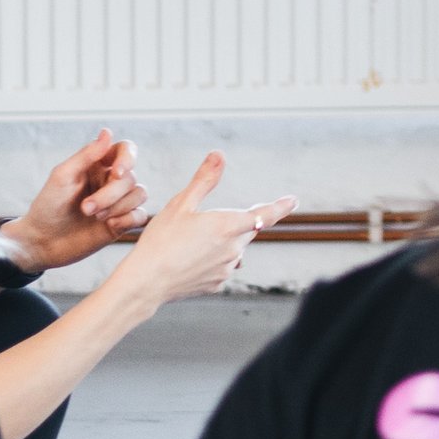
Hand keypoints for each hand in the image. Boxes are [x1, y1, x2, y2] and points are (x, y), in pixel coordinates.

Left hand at [4, 130, 147, 274]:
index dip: (127, 158)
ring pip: (139, 194)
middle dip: (110, 195)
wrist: (42, 242)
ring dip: (118, 206)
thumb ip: (86, 155)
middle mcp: (110, 181)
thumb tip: (108, 132)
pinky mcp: (121, 222)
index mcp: (97, 165)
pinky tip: (110, 225)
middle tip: (86, 208)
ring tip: (96, 217)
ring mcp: (117, 202)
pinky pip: (142, 215)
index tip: (116, 173)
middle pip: (130, 178)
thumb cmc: (48, 206)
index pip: (125, 150)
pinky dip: (129, 219)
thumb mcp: (62, 177)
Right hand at [104, 156, 277, 310]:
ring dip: (223, 242)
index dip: (280, 207)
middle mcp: (234, 249)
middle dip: (235, 223)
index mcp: (228, 225)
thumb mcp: (181, 204)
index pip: (264, 214)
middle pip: (246, 230)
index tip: (293, 201)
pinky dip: (212, 259)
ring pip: (234, 249)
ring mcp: (227, 269)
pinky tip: (190, 259)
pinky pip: (223, 266)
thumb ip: (204, 180)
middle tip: (208, 223)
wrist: (146, 282)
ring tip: (190, 243)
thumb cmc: (160, 240)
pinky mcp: (218, 284)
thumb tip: (218, 155)